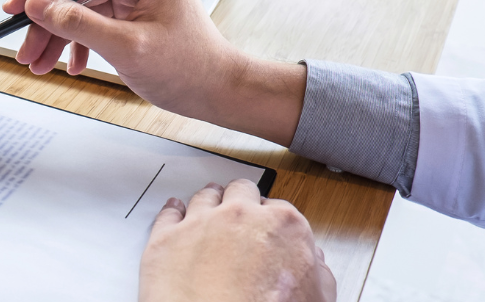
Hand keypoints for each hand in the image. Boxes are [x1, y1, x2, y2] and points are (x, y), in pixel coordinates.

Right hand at [2, 0, 305, 145]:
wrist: (219, 92)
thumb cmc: (190, 69)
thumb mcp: (126, 47)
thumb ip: (78, 23)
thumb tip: (39, 6)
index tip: (15, 7)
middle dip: (48, 23)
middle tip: (26, 49)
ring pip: (82, 9)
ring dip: (59, 37)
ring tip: (40, 64)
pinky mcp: (135, 13)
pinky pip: (95, 21)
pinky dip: (79, 43)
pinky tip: (71, 64)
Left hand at [140, 179, 334, 301]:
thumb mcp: (317, 297)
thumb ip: (317, 271)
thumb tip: (313, 262)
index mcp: (283, 225)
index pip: (279, 208)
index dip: (272, 219)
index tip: (268, 227)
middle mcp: (240, 216)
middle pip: (241, 192)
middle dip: (241, 200)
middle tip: (239, 214)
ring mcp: (200, 223)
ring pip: (204, 197)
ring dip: (208, 201)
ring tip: (208, 206)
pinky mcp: (167, 238)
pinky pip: (168, 214)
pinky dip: (172, 212)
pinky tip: (175, 211)